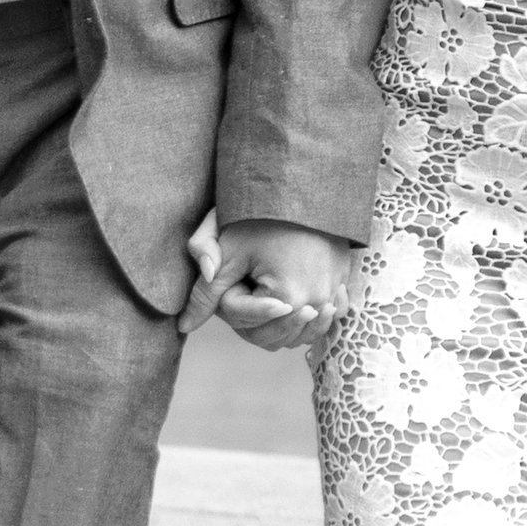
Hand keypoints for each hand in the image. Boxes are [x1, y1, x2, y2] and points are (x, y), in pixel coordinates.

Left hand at [179, 214, 351, 352]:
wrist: (306, 189)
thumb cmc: (264, 217)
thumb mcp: (229, 251)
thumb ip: (205, 292)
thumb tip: (184, 326)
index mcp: (287, 298)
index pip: (246, 321)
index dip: (230, 303)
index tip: (235, 277)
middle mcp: (316, 303)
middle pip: (273, 336)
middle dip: (253, 320)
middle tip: (247, 290)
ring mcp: (333, 297)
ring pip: (299, 334)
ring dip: (280, 326)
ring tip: (268, 303)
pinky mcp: (342, 287)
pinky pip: (322, 318)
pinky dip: (307, 317)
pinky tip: (293, 300)